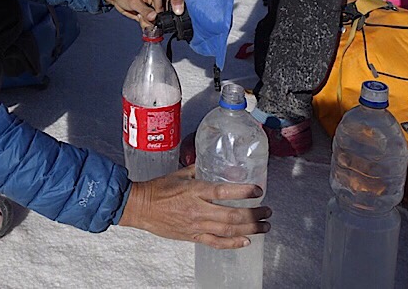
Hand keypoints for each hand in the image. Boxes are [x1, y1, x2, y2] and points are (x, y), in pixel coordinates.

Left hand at [102, 0, 156, 27]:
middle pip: (161, 19)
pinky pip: (149, 25)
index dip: (158, 16)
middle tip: (141, 15)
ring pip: (154, 24)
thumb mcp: (135, 2)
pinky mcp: (147, 16)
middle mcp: (157, 3)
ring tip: (139, 15)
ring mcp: (152, 10)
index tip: (150, 17)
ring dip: (146, 23)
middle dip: (151, 21)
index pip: (164, 10)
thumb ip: (145, 10)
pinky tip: (139, 18)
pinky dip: (144, 25)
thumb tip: (154, 16)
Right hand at [118, 165, 270, 248]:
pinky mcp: (193, 236)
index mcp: (195, 191)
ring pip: (229, 230)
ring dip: (250, 229)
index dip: (244, 191)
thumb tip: (211, 163)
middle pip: (233, 216)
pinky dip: (233, 243)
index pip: (224, 192)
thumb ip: (197, 170)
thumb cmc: (157, 189)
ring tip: (264, 226)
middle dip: (254, 214)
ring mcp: (197, 225)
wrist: (140, 207)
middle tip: (267, 211)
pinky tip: (246, 241)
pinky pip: (216, 242)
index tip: (258, 190)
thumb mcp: (179, 174)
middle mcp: (198, 210)